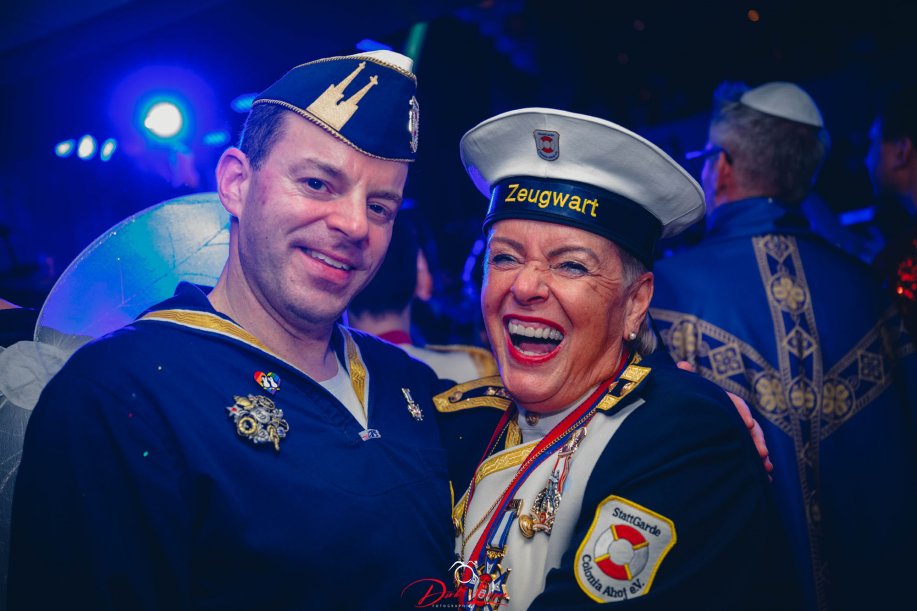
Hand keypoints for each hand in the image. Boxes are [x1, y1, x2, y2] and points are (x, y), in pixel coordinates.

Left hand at [676, 361, 772, 480]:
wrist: (677, 423)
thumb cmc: (681, 403)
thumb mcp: (682, 392)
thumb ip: (683, 379)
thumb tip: (683, 366)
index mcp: (720, 402)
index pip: (734, 404)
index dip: (742, 412)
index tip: (747, 424)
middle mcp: (731, 417)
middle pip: (749, 426)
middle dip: (757, 439)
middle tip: (762, 453)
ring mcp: (734, 434)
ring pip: (752, 443)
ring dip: (761, 454)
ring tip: (767, 468)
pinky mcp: (734, 449)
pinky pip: (748, 457)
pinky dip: (757, 467)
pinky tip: (765, 478)